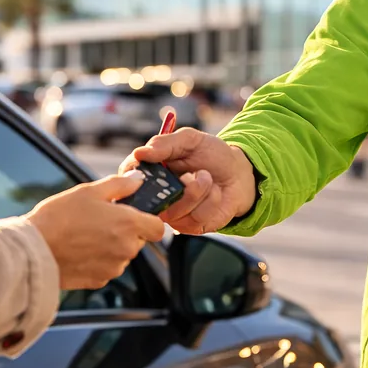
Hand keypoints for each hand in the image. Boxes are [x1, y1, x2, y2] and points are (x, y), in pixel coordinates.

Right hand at [25, 174, 166, 289]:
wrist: (34, 250)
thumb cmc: (58, 218)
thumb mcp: (89, 191)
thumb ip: (120, 185)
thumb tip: (138, 180)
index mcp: (128, 224)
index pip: (158, 228)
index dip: (148, 220)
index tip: (133, 214)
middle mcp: (126, 249)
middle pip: (138, 240)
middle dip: (125, 231)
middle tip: (99, 220)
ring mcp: (113, 268)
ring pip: (122, 255)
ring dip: (111, 246)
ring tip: (85, 235)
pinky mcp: (99, 281)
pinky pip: (107, 268)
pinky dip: (98, 260)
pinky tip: (79, 250)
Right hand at [119, 128, 256, 235]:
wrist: (239, 174)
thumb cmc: (212, 155)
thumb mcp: (190, 140)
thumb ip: (166, 144)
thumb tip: (140, 153)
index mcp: (151, 173)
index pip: (128, 178)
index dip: (134, 175)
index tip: (149, 165)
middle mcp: (157, 196)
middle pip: (150, 200)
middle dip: (178, 183)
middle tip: (192, 172)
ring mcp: (172, 214)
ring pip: (177, 209)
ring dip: (199, 189)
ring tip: (207, 177)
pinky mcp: (189, 226)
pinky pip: (195, 217)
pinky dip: (210, 201)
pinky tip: (214, 193)